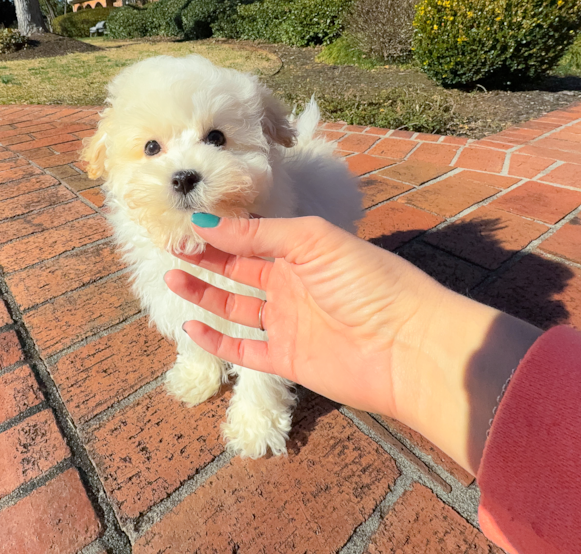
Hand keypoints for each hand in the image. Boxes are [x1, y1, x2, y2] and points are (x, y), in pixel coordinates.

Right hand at [165, 215, 540, 472]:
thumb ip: (259, 232)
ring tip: (173, 278)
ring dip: (204, 294)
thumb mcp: (313, 241)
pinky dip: (217, 339)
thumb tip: (206, 222)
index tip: (186, 225)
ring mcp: (289, 323)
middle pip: (239, 270)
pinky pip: (244, 349)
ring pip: (235, 307)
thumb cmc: (369, 282)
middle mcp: (293, 285)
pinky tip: (193, 326)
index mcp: (303, 252)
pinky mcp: (287, 359)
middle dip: (206, 259)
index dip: (220, 232)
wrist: (407, 346)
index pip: (253, 238)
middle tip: (172, 249)